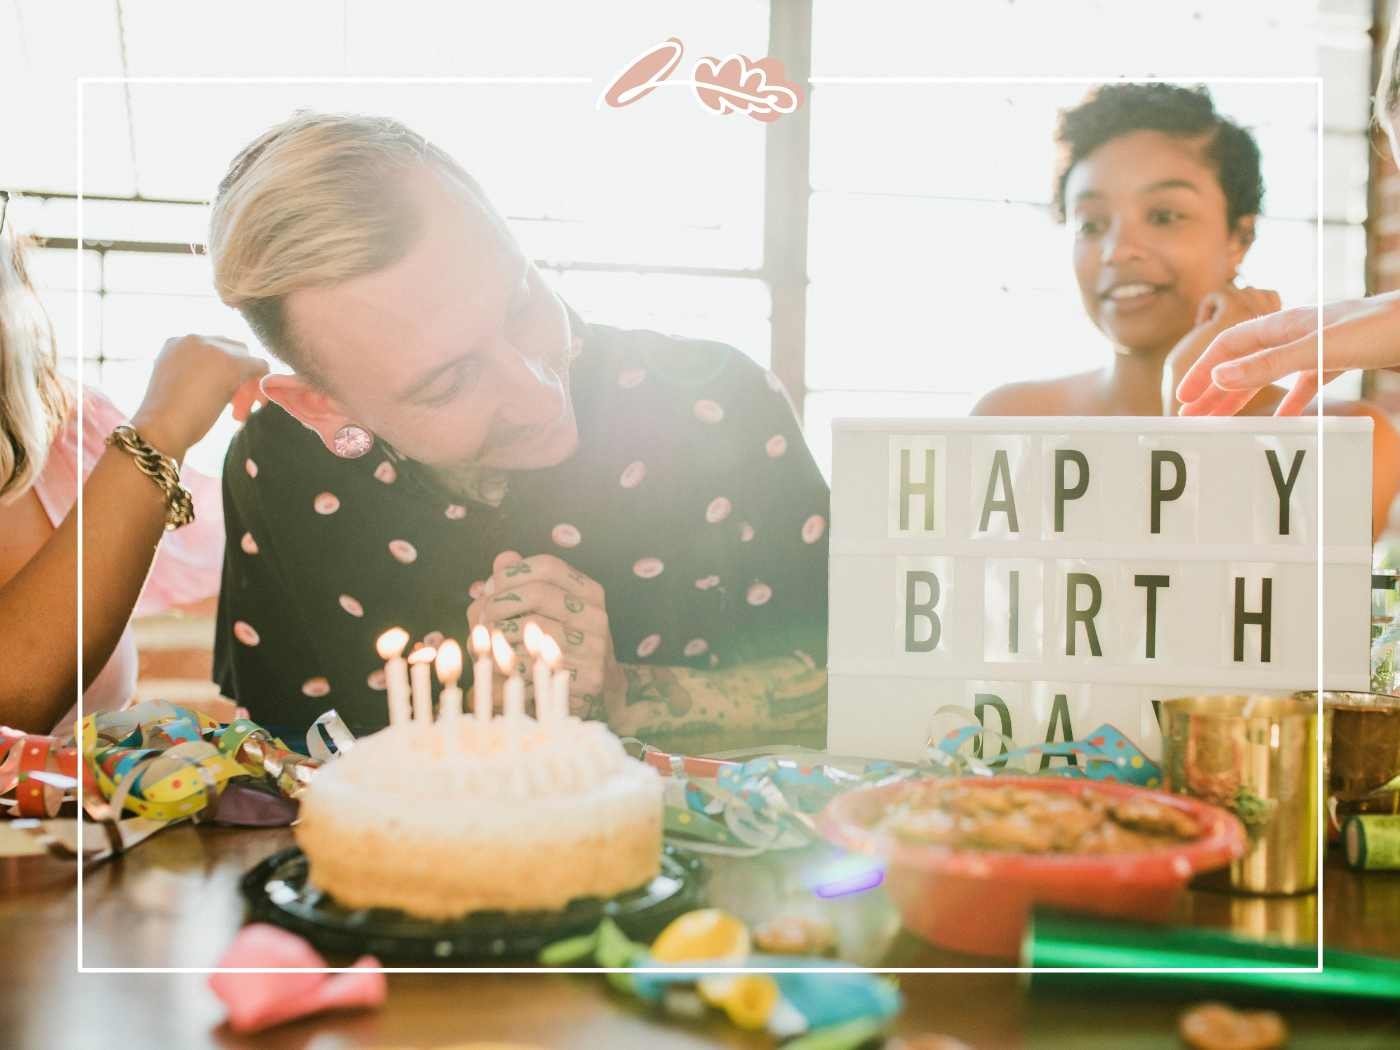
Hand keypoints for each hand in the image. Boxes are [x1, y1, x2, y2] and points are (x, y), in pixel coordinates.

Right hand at [131, 335, 268, 458]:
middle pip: (232, 352)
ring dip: (247, 387)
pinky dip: (262, 386)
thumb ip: (198, 375)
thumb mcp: (178, 386)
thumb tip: (223, 381)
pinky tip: (258, 404)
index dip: (222, 375)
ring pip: (246, 359)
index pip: (213, 351)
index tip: (222, 399)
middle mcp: (194, 339)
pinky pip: (260, 366)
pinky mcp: (232, 363)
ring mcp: (213, 348)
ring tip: (238, 415)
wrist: (160, 428)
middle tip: (234, 407)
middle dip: (237, 379)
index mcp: (177, 344)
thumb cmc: (166, 419)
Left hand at [466, 551, 619, 716]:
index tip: (490, 588)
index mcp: (590, 592)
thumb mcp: (549, 609)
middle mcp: (597, 616)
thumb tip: (502, 560)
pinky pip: (532, 667)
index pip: (547, 567)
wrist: (601, 690)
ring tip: (485, 642)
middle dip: (499, 603)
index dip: (511, 574)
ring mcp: (595, 649)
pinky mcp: (586, 679)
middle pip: (537, 593)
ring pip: (530, 630)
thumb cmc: (563, 643)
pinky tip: (499, 667)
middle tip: (481, 617)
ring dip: (498, 635)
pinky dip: (508, 666)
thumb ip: (524, 583)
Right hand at [1177, 294, 1399, 416]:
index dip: (1203, 371)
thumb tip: (1221, 377)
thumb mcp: (1319, 348)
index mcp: (1285, 324)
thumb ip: (1269, 363)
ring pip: (1269, 374)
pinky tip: (1282, 419)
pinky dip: (1290, 403)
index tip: (1185, 397)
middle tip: (1192, 416)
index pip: (1229, 346)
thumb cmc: (1380, 327)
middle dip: (1216, 389)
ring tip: (1223, 419)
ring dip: (1245, 397)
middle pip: (1244, 362)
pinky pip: (1304, 384)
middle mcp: (1297, 333)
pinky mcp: (1340, 360)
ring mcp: (1318, 346)